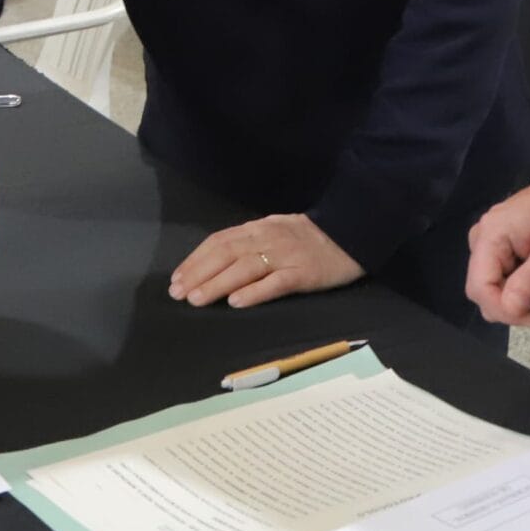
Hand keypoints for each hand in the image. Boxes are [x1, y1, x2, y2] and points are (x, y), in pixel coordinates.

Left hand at [168, 214, 361, 308]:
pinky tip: (237, 302)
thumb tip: (216, 260)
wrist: (352, 232)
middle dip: (198, 274)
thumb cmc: (310, 237)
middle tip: (178, 293)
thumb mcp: (275, 231)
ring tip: (198, 299)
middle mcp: (267, 239)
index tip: (177, 278)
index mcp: (258, 228)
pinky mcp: (303, 273)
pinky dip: (254, 292)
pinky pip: (275, 282)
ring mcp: (286, 255)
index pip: (219, 242)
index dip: (196, 260)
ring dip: (218, 284)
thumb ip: (249, 243)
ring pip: (245, 268)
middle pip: (226, 254)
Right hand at [464, 183, 529, 327]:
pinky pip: (501, 277)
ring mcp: (489, 241)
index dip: (502, 310)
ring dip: (517, 294)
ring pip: (491, 286)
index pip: (479, 287)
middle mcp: (482, 238)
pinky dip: (520, 284)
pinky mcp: (500, 245)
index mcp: (490, 235)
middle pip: (481, 289)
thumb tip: (510, 310)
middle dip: (510, 304)